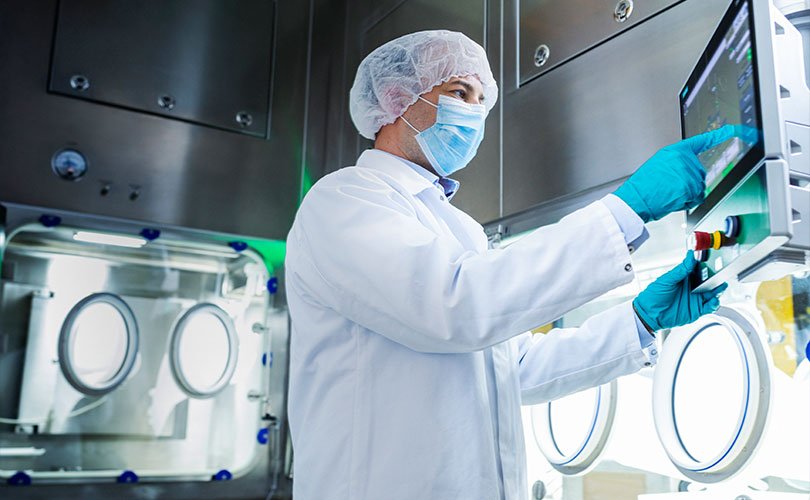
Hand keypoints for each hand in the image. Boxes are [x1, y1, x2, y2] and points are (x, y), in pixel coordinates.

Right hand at [614, 124, 745, 221]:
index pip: (701, 142)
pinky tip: (674, 199)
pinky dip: (688, 202)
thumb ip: (675, 163)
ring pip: (698, 186)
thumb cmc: (642, 186)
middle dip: (689, 182)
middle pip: (699, 172)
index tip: (732, 129)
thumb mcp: (657, 165)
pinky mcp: (689, 186)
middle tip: (670, 187)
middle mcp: (683, 159)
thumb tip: (685, 171)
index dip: (717, 136)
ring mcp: (687, 173)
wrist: (635, 199)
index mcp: (674, 151)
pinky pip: (697, 197)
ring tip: (669, 193)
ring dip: (687, 193)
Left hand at [633, 252, 727, 330]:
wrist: (649, 314)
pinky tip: (713, 300)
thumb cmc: (654, 295)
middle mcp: (692, 287)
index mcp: (685, 277)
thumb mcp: (667, 280)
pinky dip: (714, 303)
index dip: (708, 266)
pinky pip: (710, 306)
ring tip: (720, 286)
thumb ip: (681, 269)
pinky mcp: (697, 310)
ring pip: (712, 293)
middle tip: (721, 275)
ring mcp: (695, 299)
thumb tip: (690, 256)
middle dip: (716, 278)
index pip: (700, 269)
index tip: (714, 261)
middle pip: (709, 281)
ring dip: (718, 290)